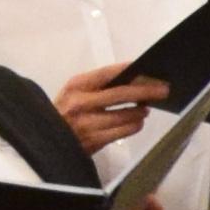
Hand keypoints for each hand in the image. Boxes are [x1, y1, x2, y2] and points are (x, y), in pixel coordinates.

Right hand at [52, 62, 169, 149]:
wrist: (45, 140)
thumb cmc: (64, 114)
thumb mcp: (75, 94)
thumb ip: (98, 86)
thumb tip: (134, 80)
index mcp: (77, 86)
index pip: (108, 73)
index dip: (131, 70)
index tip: (149, 68)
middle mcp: (81, 103)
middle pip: (122, 94)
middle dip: (147, 90)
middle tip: (164, 89)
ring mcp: (87, 123)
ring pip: (126, 115)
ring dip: (141, 111)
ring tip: (145, 108)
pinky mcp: (94, 141)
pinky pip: (123, 131)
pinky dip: (134, 125)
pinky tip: (136, 122)